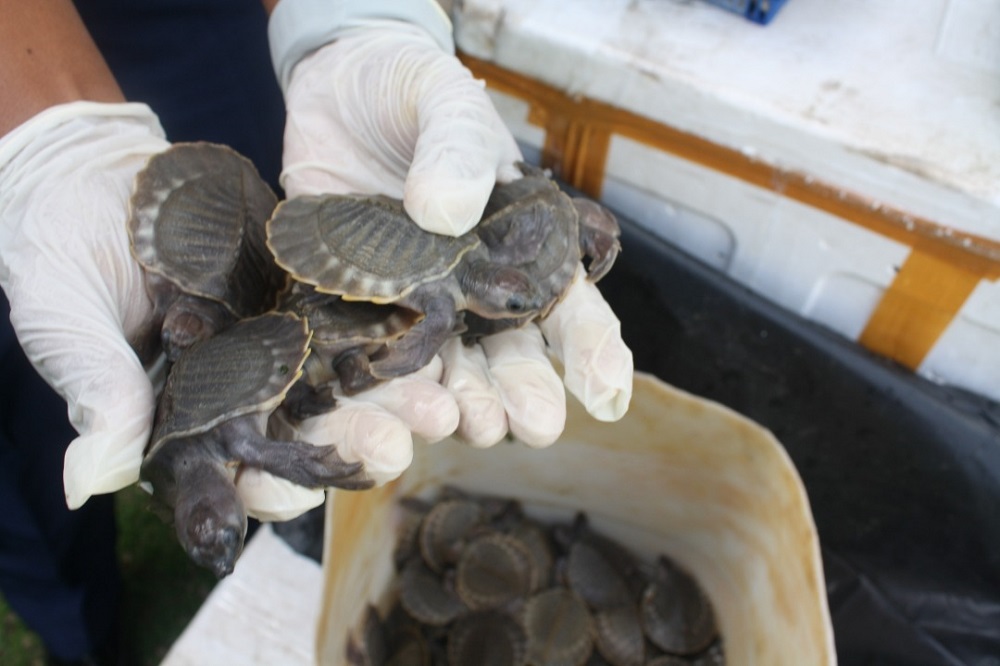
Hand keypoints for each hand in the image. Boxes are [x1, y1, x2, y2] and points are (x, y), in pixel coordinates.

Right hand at [0, 103, 449, 521]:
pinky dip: (392, 321)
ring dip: (391, 395)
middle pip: (307, 429)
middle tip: (394, 450)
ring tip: (437, 406)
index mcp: (186, 413)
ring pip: (345, 374)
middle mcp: (243, 384)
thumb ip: (95, 385)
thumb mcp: (66, 316)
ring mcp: (279, 333)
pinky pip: (355, 304)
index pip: (231, 470)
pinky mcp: (305, 283)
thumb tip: (89, 481)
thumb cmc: (57, 254)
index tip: (293, 496)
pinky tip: (432, 334)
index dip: (262, 490)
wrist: (89, 175)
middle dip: (351, 443)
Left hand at [273, 6, 633, 449]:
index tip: (606, 394)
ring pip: (443, 366)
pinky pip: (363, 352)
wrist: (338, 84)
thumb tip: (444, 212)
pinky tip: (382, 407)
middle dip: (522, 391)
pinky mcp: (350, 302)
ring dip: (455, 400)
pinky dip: (373, 383)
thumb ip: (456, 147)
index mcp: (522, 246)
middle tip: (532, 426)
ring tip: (460, 424)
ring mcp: (413, 300)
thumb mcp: (448, 104)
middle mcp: (472, 286)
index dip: (591, 350)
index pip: (568, 304)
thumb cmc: (415, 93)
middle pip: (508, 352)